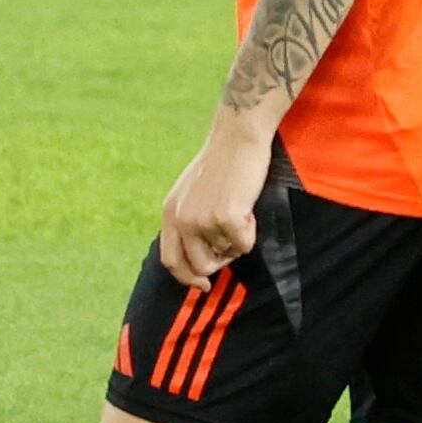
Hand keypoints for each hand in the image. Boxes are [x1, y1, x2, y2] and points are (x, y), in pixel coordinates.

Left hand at [157, 126, 271, 287]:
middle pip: (199, 265)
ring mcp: (202, 220)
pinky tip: (248, 207)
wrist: (237, 138)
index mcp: (170, 212)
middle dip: (220, 262)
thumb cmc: (221, 164)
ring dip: (238, 240)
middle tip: (232, 243)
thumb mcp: (191, 193)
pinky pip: (244, 244)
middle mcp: (182, 219)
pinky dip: (251, 231)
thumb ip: (188, 220)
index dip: (187, 277)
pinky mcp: (225, 218)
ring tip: (240, 212)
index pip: (170, 260)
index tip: (204, 284)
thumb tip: (200, 259)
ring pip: (227, 254)